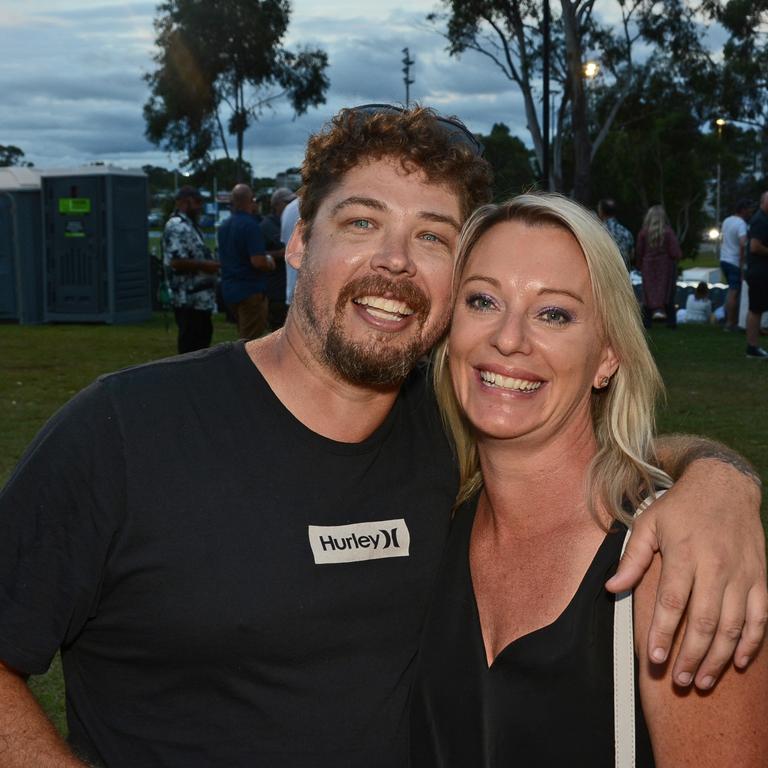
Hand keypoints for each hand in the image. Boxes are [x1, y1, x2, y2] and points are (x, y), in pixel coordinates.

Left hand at [606, 460, 766, 688]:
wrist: (725, 485)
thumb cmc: (680, 506)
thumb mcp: (648, 523)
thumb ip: (632, 559)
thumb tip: (611, 588)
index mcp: (685, 554)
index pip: (672, 602)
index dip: (662, 633)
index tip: (653, 658)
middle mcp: (716, 567)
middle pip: (704, 621)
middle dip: (691, 655)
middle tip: (679, 679)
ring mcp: (742, 574)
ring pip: (733, 625)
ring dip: (718, 657)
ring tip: (703, 680)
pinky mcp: (760, 577)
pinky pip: (759, 617)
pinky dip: (751, 643)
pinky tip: (737, 662)